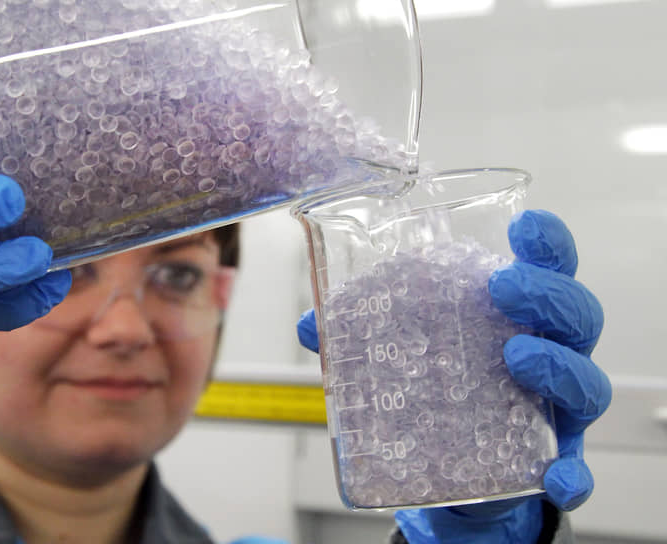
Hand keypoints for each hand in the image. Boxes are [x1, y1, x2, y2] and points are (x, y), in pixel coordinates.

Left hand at [296, 210, 610, 542]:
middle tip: (501, 285)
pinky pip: (576, 468)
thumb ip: (363, 337)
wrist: (462, 470)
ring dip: (559, 365)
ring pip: (586, 383)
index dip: (547, 244)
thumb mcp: (409, 354)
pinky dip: (572, 472)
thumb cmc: (447, 390)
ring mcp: (558, 411)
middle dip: (547, 293)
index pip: (549, 269)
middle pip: (577, 316)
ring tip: (516, 357)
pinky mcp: (553, 462)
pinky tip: (555, 474)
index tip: (523, 224)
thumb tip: (314, 324)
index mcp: (519, 317)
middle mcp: (552, 355)